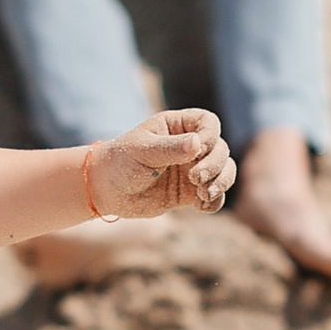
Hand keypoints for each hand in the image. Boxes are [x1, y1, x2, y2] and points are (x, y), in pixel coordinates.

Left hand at [86, 108, 234, 221]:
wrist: (107, 190)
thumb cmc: (120, 161)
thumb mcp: (142, 151)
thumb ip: (170, 148)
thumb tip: (197, 143)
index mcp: (177, 126)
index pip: (208, 123)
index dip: (210, 136)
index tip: (198, 150)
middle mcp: (189, 146)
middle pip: (221, 149)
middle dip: (214, 164)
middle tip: (195, 179)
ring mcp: (191, 169)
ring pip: (224, 172)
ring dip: (221, 183)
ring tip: (203, 194)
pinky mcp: (190, 193)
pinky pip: (214, 196)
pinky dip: (214, 201)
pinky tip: (201, 206)